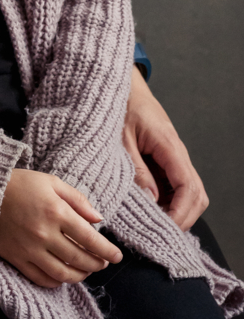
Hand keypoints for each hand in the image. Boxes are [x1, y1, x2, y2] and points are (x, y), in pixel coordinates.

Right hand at [0, 169, 121, 287]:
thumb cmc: (21, 184)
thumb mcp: (51, 182)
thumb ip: (77, 200)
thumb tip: (98, 219)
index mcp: (56, 211)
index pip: (89, 238)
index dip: (107, 250)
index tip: (117, 256)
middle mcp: (44, 233)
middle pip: (79, 258)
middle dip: (97, 264)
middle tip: (103, 263)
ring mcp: (30, 248)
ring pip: (63, 273)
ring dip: (80, 275)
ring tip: (87, 270)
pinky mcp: (17, 258)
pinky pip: (42, 278)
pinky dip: (57, 281)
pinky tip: (64, 275)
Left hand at [124, 67, 207, 229]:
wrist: (122, 85)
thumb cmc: (121, 106)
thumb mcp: (120, 138)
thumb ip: (135, 168)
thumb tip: (151, 200)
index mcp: (169, 145)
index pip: (188, 188)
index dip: (181, 213)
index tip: (165, 229)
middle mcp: (177, 152)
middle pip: (197, 195)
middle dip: (183, 218)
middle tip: (159, 233)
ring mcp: (174, 156)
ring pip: (190, 192)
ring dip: (177, 211)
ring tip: (153, 223)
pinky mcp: (166, 158)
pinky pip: (176, 185)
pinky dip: (170, 201)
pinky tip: (151, 208)